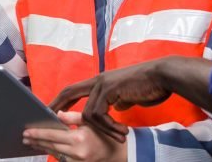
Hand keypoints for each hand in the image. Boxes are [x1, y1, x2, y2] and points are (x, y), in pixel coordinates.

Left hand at [23, 111, 126, 161]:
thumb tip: (56, 115)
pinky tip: (45, 147)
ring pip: (55, 153)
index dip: (38, 134)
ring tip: (31, 142)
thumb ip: (72, 117)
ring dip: (42, 147)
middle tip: (24, 137)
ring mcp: (77, 161)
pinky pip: (62, 159)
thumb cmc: (103, 134)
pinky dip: (53, 152)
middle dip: (36, 141)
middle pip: (51, 146)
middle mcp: (76, 152)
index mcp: (78, 138)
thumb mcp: (89, 121)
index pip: (53, 135)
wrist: (116, 153)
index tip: (26, 132)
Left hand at [49, 61, 171, 142]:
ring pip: (89, 112)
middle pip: (69, 92)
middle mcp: (98, 80)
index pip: (74, 89)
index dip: (62, 100)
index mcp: (100, 81)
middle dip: (58, 106)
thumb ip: (116, 101)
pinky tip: (122, 131)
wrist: (163, 76)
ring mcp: (103, 84)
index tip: (52, 111)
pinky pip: (100, 114)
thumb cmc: (149, 86)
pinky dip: (110, 126)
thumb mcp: (127, 96)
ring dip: (102, 129)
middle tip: (48, 119)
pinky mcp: (110, 90)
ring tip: (120, 136)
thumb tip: (112, 108)